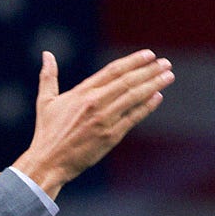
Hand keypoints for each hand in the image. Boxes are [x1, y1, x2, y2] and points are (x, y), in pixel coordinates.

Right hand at [12, 49, 173, 199]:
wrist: (49, 161)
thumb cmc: (47, 132)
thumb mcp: (46, 101)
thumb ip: (49, 76)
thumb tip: (47, 54)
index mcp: (82, 92)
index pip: (113, 70)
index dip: (133, 61)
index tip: (149, 54)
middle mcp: (95, 102)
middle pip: (128, 81)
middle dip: (149, 70)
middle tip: (166, 62)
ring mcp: (104, 119)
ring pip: (133, 97)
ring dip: (153, 85)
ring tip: (168, 76)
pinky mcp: (110, 136)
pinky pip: (133, 118)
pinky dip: (146, 107)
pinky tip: (158, 97)